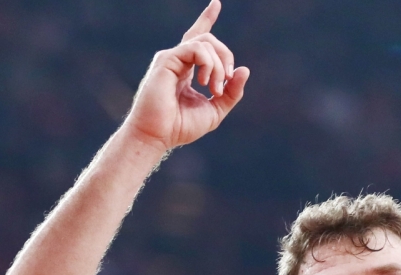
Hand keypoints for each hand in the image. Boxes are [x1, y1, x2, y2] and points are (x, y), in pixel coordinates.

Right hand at [123, 0, 249, 151]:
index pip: (198, 39)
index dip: (207, 19)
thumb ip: (231, 93)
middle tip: (224, 84)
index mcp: (186, 70)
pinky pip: (195, 48)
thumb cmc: (180, 127)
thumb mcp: (215, 111)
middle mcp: (177, 60)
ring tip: (214, 88)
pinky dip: (207, 63)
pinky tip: (205, 82)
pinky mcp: (166, 60)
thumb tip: (244, 69)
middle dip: (225, 57)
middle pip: (209, 40)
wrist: (157, 136)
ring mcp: (170, 58)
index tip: (216, 3)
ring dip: (217, 65)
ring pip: (204, 43)